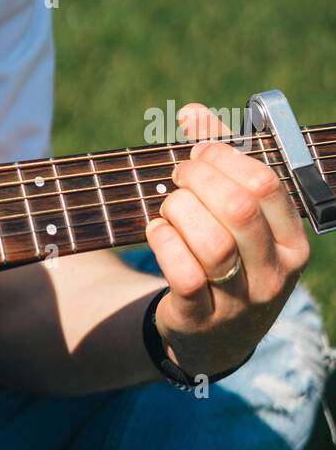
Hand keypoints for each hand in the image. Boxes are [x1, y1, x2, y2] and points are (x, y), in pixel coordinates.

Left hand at [143, 102, 310, 379]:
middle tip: (179, 175)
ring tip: (169, 207)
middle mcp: (274, 273)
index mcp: (292, 241)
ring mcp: (242, 301)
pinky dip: (164, 244)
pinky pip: (184, 275)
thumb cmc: (228, 255)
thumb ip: (219, 158)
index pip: (266, 184)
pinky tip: (157, 233)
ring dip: (179, 211)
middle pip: (238, 209)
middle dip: (198, 179)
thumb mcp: (236, 214)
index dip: (224, 158)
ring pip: (213, 243)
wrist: (213, 337)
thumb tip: (194, 113)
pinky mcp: (203, 319)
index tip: (200, 152)